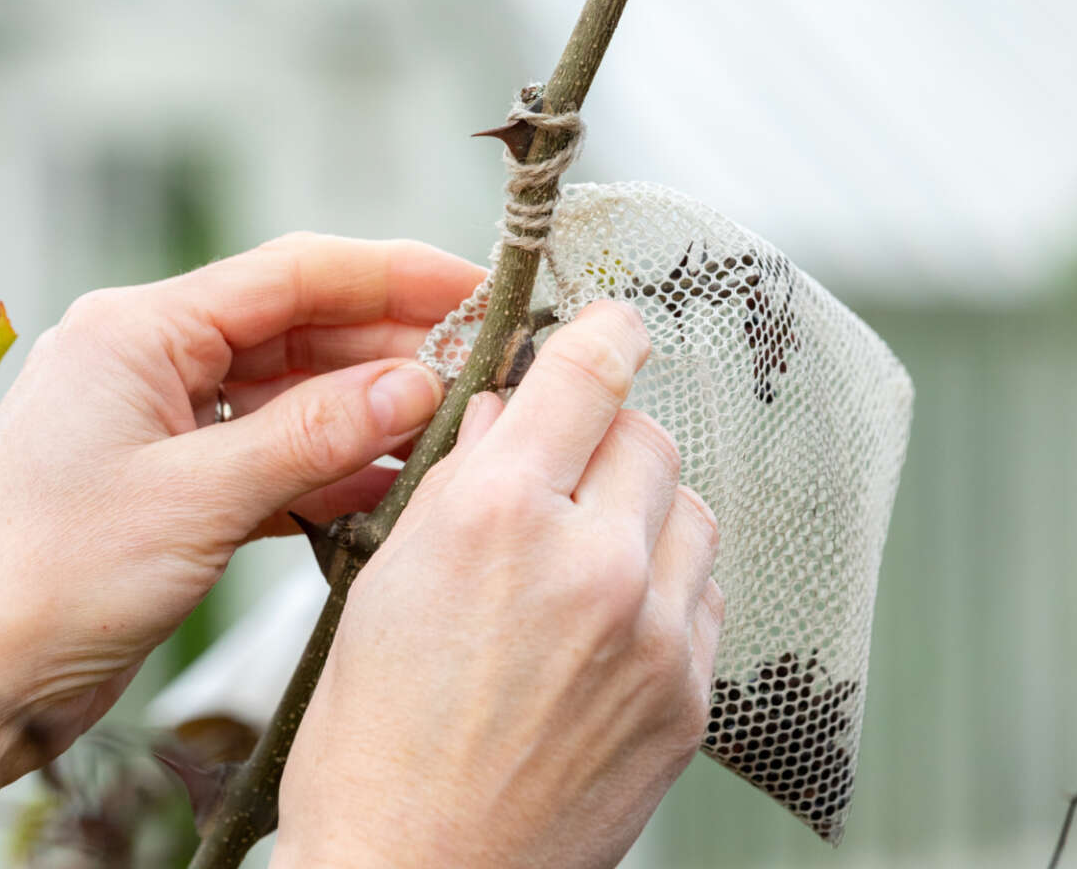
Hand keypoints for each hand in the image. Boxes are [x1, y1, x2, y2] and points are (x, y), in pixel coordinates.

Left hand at [0, 234, 480, 840]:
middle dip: (390, 350)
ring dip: (365, 415)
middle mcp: (148, 364)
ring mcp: (159, 429)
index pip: (291, 274)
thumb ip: (311, 438)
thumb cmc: (41, 582)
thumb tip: (415, 384)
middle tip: (486, 371)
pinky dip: (327, 474)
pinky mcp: (170, 492)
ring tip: (456, 430)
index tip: (477, 290)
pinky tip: (392, 488)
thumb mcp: (193, 502)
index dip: (393, 276)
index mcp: (136, 331)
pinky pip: (269, 461)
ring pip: (289, 400)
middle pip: (298, 332)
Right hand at [276, 301, 724, 868]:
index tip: (614, 325)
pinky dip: (666, 586)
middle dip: (606, 437)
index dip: (602, 335)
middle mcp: (591, 565)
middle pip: (647, 439)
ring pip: (690, 514)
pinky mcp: (688, 699)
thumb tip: (508, 419)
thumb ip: (458, 486)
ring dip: (644, 509)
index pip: (585, 378)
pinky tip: (610, 619)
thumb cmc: (372, 749)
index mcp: (497, 519)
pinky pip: (705, 597)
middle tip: (566, 465)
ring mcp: (653, 636)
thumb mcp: (385, 585)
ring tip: (586, 551)